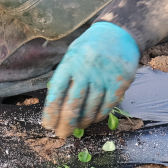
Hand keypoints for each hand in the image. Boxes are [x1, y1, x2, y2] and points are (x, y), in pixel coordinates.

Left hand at [42, 21, 139, 138]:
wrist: (119, 33)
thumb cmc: (89, 48)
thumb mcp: (71, 56)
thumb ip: (65, 78)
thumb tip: (56, 107)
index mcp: (70, 64)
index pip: (56, 94)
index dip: (51, 113)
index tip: (48, 125)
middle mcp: (86, 72)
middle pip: (73, 106)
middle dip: (65, 124)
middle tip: (61, 134)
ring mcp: (104, 78)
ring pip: (90, 109)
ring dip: (82, 122)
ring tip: (77, 127)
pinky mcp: (119, 83)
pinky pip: (107, 107)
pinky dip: (98, 116)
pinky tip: (92, 119)